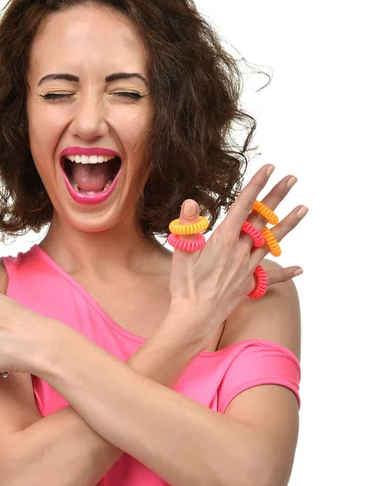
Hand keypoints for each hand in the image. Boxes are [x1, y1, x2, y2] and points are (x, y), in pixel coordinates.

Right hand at [168, 164, 305, 347]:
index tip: (268, 169)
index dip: (256, 186)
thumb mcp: (181, 252)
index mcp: (224, 240)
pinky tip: (300, 269)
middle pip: (262, 218)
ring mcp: (248, 266)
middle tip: (292, 178)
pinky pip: (272, 277)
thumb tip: (191, 202)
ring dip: (288, 223)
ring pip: (272, 241)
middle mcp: (241, 250)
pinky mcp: (249, 282)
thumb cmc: (185, 285)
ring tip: (304, 208)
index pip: (243, 206)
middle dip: (277, 196)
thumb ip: (188, 226)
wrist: (194, 317)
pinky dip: (286, 272)